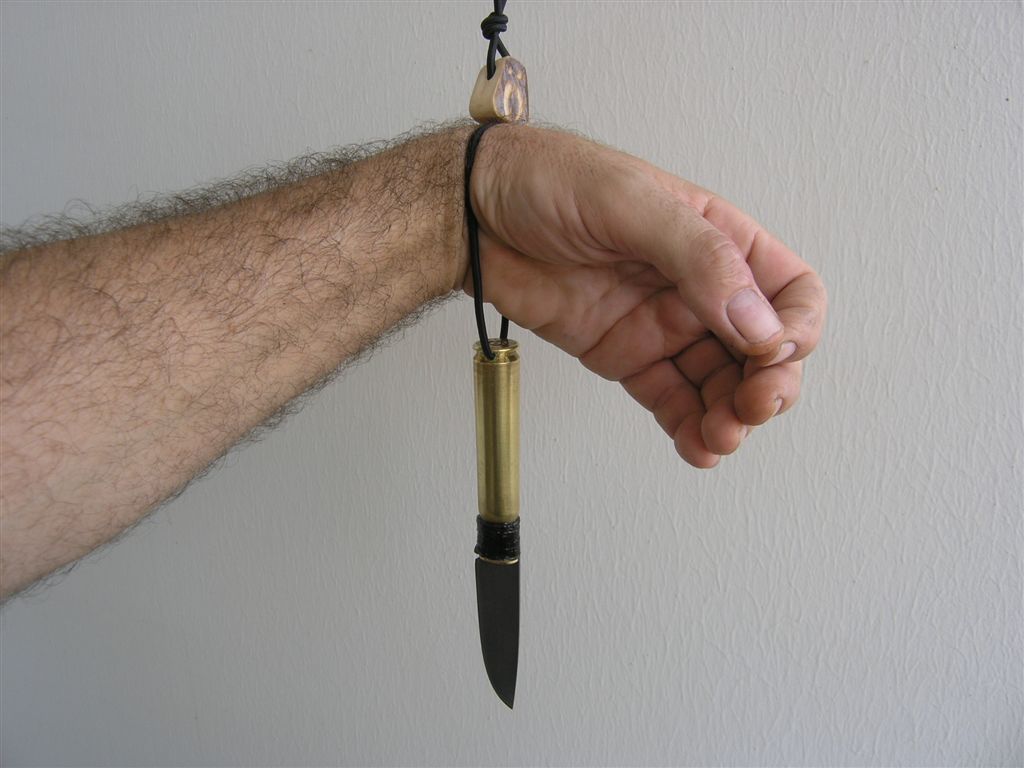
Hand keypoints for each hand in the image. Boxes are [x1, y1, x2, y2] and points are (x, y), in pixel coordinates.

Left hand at [465, 125, 825, 467]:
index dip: (796, 328)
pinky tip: (696, 448)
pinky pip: (670, 400)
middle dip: (769, 386)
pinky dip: (688, 429)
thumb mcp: (630, 201)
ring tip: (717, 437)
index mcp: (716, 238)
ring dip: (730, 418)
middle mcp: (697, 286)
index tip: (772, 353)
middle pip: (762, 350)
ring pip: (720, 384)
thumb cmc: (547, 181)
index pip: (790, 290)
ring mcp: (661, 324)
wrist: (471, 214)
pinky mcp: (624, 356)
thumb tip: (758, 322)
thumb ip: (698, 258)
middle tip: (750, 409)